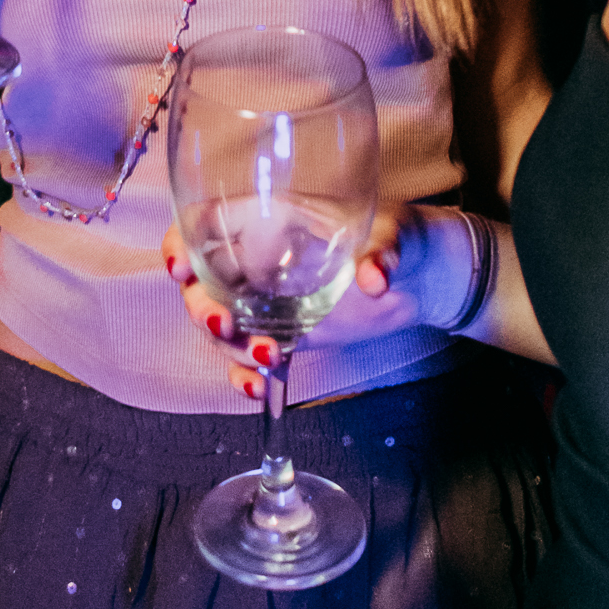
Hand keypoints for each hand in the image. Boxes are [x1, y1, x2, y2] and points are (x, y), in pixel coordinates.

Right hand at [161, 205, 472, 400]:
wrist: (428, 281)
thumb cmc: (408, 238)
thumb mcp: (398, 238)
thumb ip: (384, 253)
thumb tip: (375, 278)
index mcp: (275, 218)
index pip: (209, 220)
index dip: (182, 240)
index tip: (180, 268)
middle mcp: (263, 257)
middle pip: (205, 280)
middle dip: (204, 307)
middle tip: (227, 327)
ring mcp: (271, 299)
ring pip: (222, 323)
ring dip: (228, 347)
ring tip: (266, 362)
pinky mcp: (287, 333)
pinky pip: (249, 355)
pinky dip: (246, 374)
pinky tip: (259, 391)